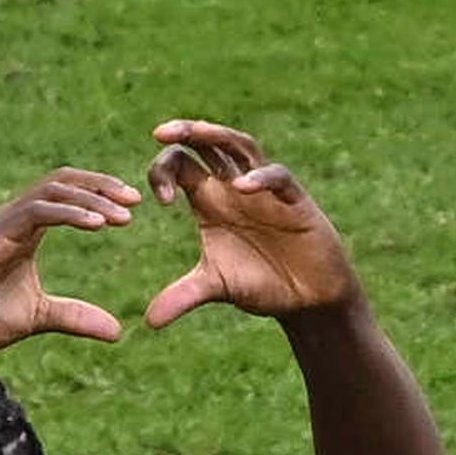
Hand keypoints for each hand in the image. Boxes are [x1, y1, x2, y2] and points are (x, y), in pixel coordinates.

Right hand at [0, 171, 140, 359]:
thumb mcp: (39, 317)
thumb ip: (75, 316)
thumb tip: (118, 331)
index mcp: (24, 229)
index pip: (65, 194)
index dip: (98, 194)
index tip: (132, 208)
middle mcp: (12, 218)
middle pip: (61, 182)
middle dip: (100, 187)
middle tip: (135, 200)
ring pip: (51, 192)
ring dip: (91, 200)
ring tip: (123, 214)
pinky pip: (36, 214)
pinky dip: (68, 214)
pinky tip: (97, 224)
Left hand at [142, 121, 361, 325]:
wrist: (307, 300)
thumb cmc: (261, 285)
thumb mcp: (216, 288)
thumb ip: (183, 296)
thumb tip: (149, 322)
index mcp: (209, 200)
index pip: (180, 166)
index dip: (163, 172)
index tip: (159, 200)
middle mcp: (234, 186)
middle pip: (207, 143)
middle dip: (184, 132)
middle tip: (159, 133)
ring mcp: (264, 189)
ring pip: (240, 145)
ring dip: (217, 134)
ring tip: (196, 132)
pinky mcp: (294, 201)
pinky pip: (277, 177)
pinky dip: (260, 178)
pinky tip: (242, 186)